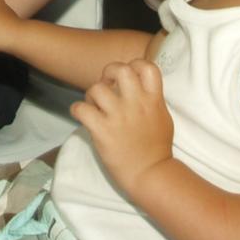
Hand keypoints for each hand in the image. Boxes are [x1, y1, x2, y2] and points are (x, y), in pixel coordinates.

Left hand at [71, 58, 174, 197]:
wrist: (149, 174)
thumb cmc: (157, 148)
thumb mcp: (162, 117)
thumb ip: (151, 99)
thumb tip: (138, 86)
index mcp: (153, 99)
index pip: (146, 66)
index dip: (134, 65)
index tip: (128, 77)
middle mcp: (136, 103)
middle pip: (120, 70)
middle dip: (109, 73)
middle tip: (106, 86)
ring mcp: (118, 116)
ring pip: (96, 88)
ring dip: (91, 95)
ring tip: (94, 105)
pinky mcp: (102, 130)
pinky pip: (81, 109)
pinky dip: (77, 109)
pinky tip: (81, 115)